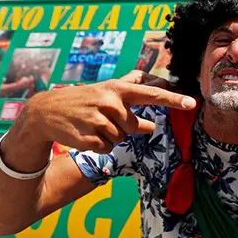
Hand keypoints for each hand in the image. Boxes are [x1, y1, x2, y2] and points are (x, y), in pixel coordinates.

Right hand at [18, 71, 195, 153]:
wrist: (45, 112)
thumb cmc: (82, 100)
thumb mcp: (104, 90)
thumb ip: (131, 90)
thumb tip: (154, 102)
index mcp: (116, 89)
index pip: (150, 94)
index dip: (172, 100)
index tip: (192, 103)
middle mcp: (109, 103)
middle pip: (134, 126)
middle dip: (123, 126)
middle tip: (102, 118)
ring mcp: (98, 122)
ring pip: (120, 138)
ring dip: (109, 135)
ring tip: (91, 124)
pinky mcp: (89, 140)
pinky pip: (107, 148)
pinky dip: (99, 145)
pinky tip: (85, 134)